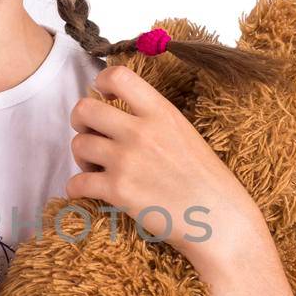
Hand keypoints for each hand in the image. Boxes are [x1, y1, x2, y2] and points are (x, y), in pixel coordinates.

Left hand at [65, 65, 261, 266]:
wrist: (219, 219)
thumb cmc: (208, 180)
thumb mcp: (185, 133)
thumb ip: (154, 120)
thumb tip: (120, 116)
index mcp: (160, 112)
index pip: (118, 76)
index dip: (100, 82)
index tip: (102, 96)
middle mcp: (140, 131)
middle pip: (84, 109)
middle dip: (80, 121)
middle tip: (91, 134)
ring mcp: (126, 161)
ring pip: (78, 145)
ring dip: (82, 157)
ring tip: (97, 168)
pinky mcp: (118, 191)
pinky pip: (76, 183)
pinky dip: (76, 188)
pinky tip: (89, 191)